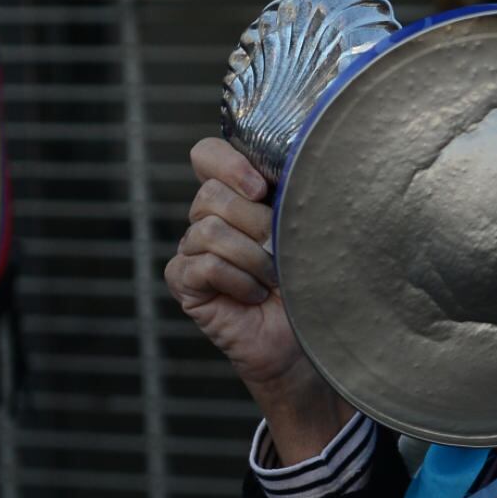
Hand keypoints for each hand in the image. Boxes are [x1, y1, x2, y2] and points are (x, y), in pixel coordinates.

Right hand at [166, 138, 344, 454]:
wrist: (306, 343)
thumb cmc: (312, 283)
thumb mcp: (308, 228)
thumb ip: (295, 193)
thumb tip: (303, 163)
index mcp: (236, 195)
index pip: (206, 155)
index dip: (228, 163)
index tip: (262, 188)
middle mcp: (209, 217)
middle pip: (210, 193)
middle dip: (254, 222)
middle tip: (279, 250)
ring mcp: (192, 249)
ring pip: (208, 229)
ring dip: (252, 257)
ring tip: (272, 278)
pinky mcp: (184, 282)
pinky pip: (203, 265)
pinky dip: (237, 280)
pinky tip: (254, 295)